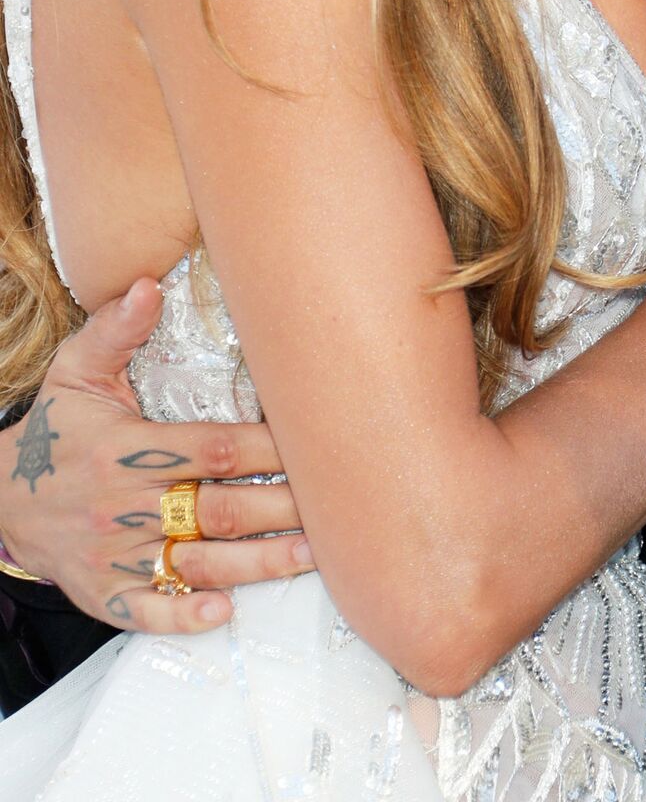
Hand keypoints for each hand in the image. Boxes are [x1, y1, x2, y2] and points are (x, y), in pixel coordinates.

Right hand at [0, 278, 308, 633]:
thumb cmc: (55, 431)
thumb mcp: (76, 371)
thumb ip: (116, 329)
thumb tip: (148, 284)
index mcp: (125, 450)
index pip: (213, 449)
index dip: (267, 448)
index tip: (313, 442)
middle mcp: (124, 506)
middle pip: (219, 508)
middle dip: (282, 508)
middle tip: (337, 503)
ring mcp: (115, 556)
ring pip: (198, 563)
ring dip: (258, 564)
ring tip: (312, 555)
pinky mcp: (105, 592)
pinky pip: (148, 612)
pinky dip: (186, 615)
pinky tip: (225, 610)